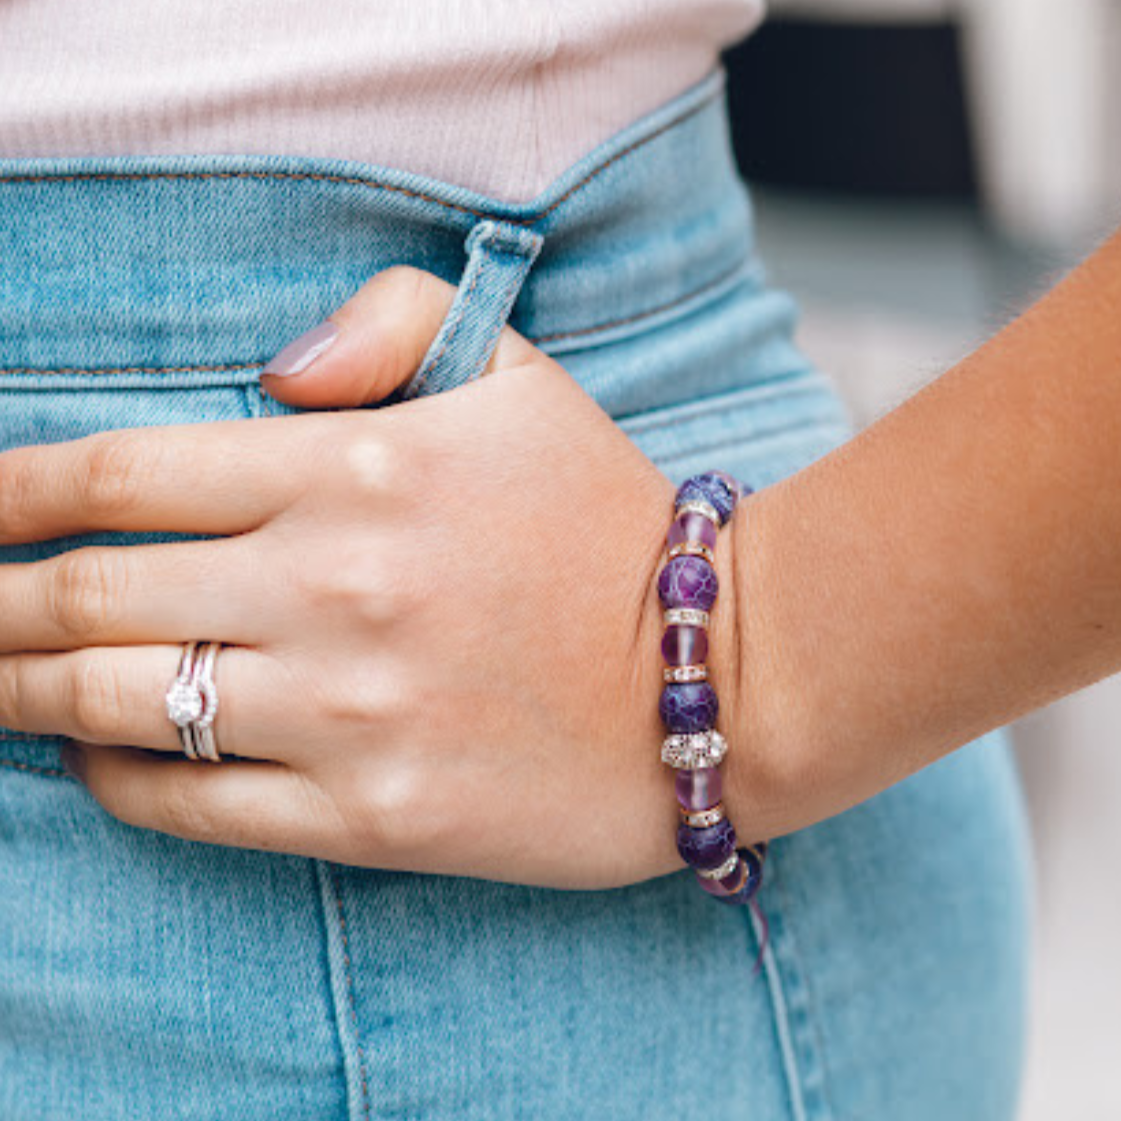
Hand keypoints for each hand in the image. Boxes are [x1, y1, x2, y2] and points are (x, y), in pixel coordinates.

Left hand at [0, 267, 759, 888]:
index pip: (124, 475)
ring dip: (21, 692)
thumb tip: (277, 369)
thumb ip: (394, 321)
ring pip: (116, 705)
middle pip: (90, 597)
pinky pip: (194, 803)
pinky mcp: (377, 816)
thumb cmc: (613, 524)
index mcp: (363, 472)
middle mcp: (337, 592)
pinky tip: (92, 757)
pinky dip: (114, 779)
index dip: (13, 491)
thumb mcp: (522, 379)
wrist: (722, 677)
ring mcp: (351, 715)